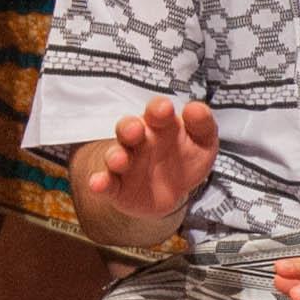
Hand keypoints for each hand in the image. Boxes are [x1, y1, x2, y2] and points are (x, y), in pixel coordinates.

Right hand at [86, 96, 217, 229]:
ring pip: (115, 155)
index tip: (164, 109)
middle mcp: (139, 141)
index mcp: (160, 125)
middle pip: (128, 128)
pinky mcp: (116, 186)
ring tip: (118, 160)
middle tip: (135, 130)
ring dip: (115, 156)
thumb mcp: (202, 142)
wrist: (169, 191)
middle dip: (129, 127)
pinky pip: (106, 183)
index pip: (156, 111)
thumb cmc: (184, 158)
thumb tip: (196, 108)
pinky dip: (99, 183)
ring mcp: (125, 163)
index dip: (158, 109)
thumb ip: (202, 125)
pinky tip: (97, 184)